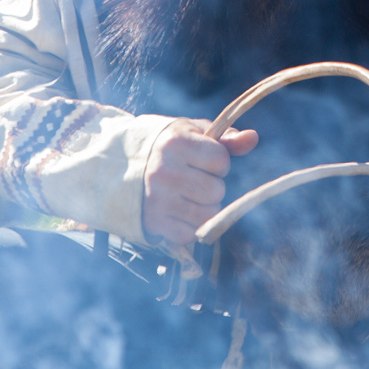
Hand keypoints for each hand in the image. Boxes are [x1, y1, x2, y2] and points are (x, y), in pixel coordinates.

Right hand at [142, 120, 258, 249]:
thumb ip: (224, 137)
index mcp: (176, 143)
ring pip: (206, 215)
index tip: (201, 159)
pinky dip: (187, 227)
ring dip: (203, 208)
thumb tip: (253, 139)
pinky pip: (189, 235)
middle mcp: (165, 172)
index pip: (221, 160)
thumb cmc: (163, 146)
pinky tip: (176, 212)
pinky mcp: (152, 223)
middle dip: (210, 186)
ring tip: (187, 196)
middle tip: (193, 180)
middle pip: (216, 190)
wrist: (115, 166)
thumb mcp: (190, 132)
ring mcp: (157, 200)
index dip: (217, 161)